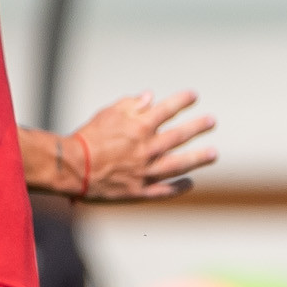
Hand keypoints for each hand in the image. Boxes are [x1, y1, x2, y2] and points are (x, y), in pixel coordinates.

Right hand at [57, 89, 217, 201]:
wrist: (73, 168)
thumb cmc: (87, 138)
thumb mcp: (107, 114)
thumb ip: (130, 104)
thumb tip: (150, 97)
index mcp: (140, 127)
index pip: (167, 110)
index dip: (182, 101)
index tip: (194, 96)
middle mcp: (148, 148)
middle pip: (179, 136)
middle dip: (198, 127)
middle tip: (212, 121)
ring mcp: (146, 171)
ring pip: (179, 164)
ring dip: (198, 158)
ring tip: (213, 153)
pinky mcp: (140, 190)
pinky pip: (165, 190)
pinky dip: (178, 187)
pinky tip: (190, 183)